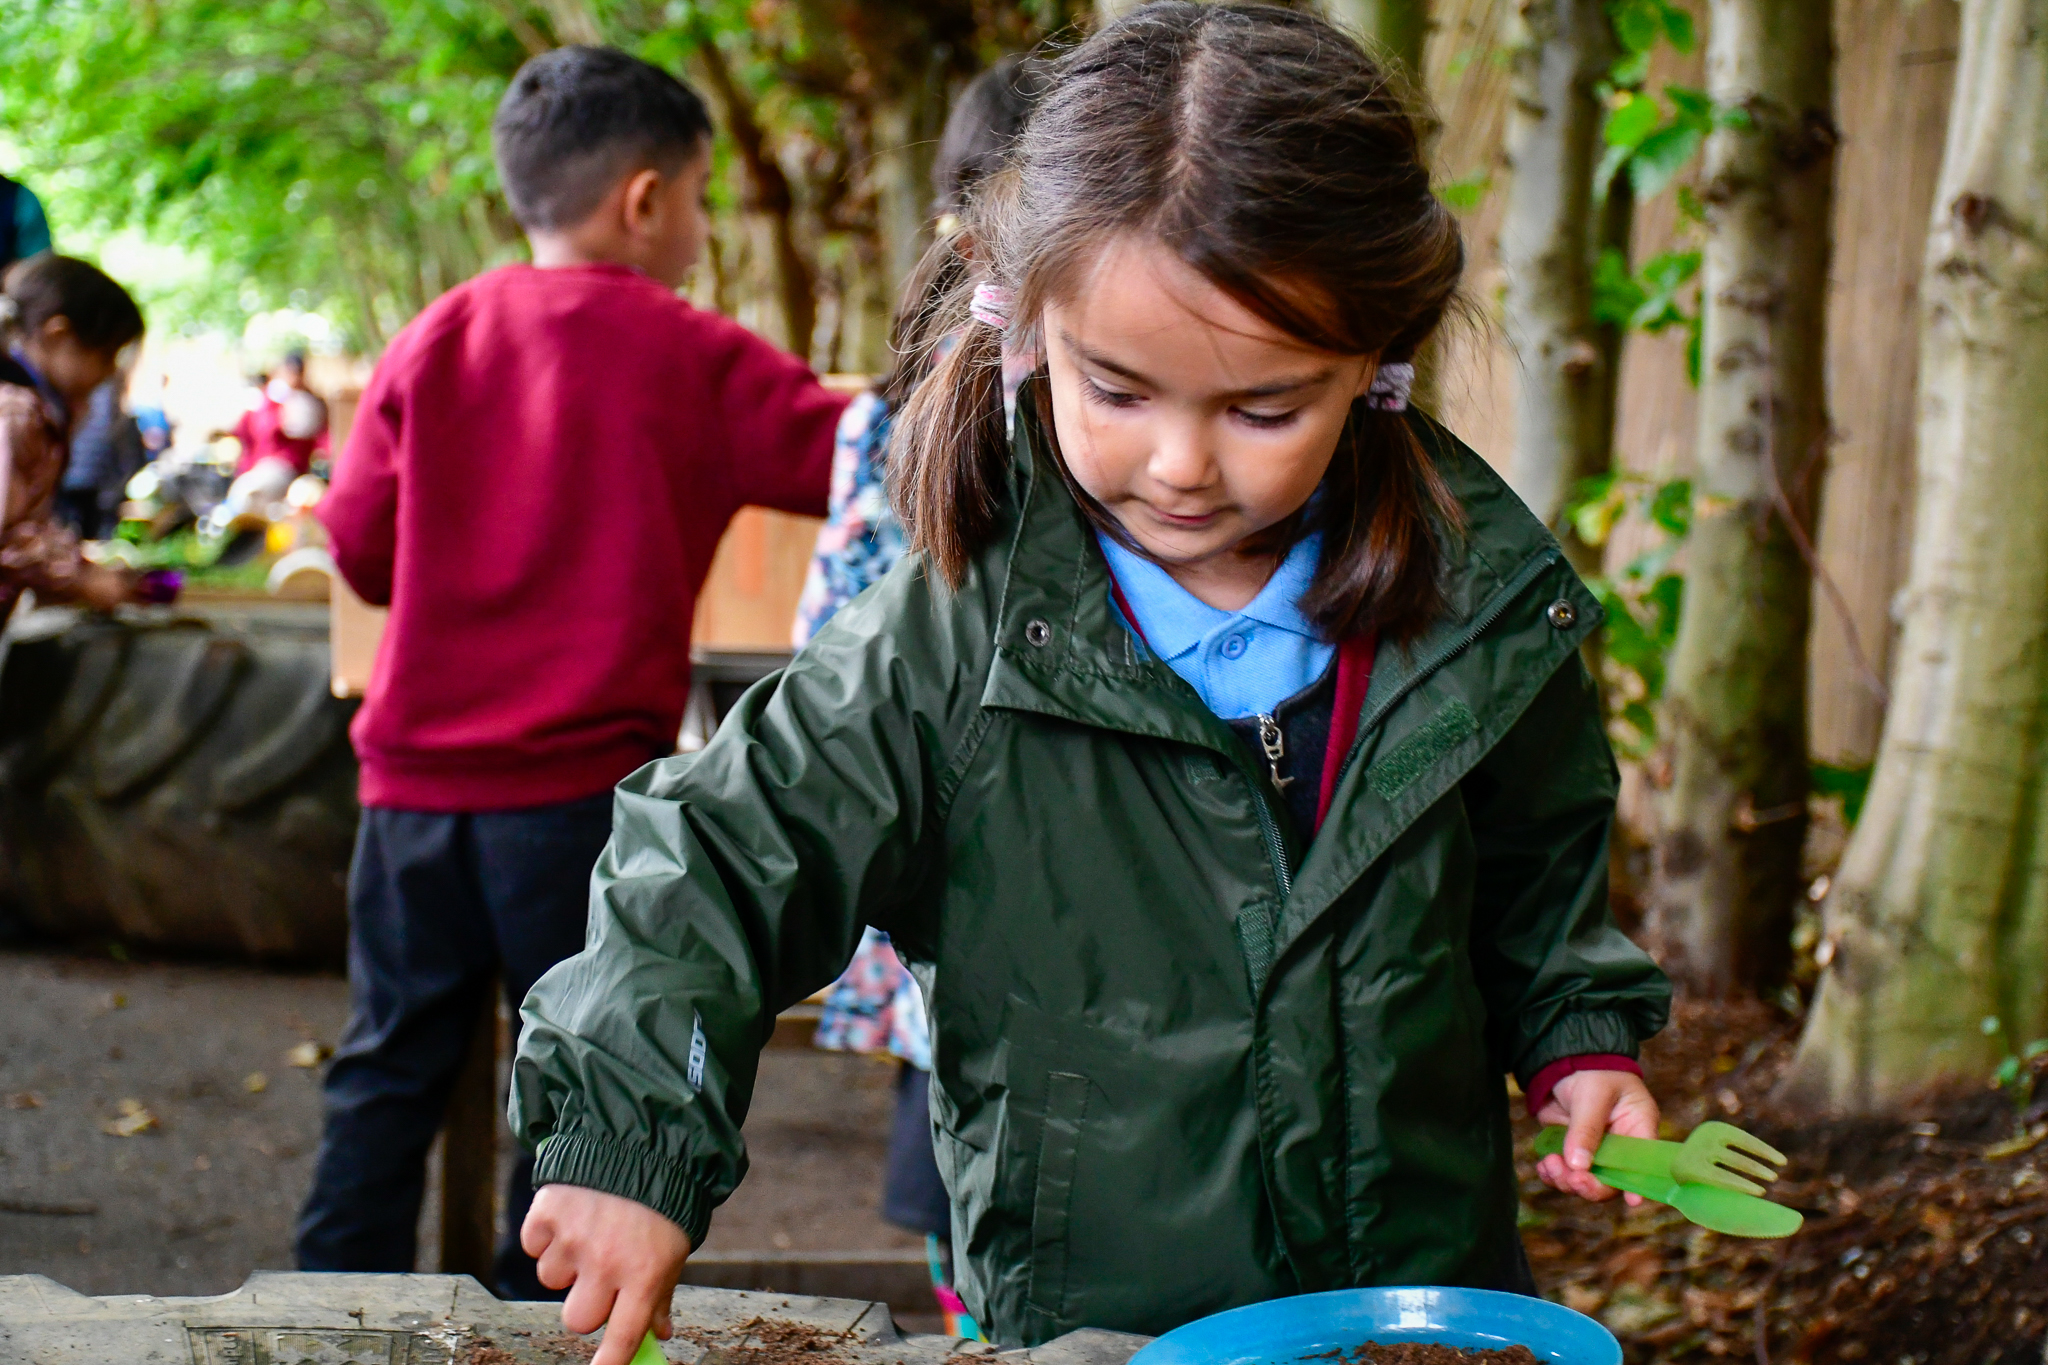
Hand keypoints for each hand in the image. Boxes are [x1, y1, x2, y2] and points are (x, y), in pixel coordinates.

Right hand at [522, 1184, 692, 1364]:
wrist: (639, 1141)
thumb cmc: (659, 1202)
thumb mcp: (672, 1248)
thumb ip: (660, 1294)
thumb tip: (660, 1333)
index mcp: (644, 1274)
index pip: (623, 1335)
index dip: (610, 1363)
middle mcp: (607, 1262)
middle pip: (577, 1319)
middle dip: (586, 1303)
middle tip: (600, 1275)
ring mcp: (574, 1239)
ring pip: (552, 1280)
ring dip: (567, 1261)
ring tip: (591, 1228)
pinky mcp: (547, 1214)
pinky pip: (535, 1246)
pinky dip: (547, 1234)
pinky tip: (572, 1212)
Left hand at [1533, 1069, 1659, 1205]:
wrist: (1566, 1060)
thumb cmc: (1593, 1071)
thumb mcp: (1593, 1094)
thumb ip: (1586, 1129)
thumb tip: (1578, 1166)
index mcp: (1639, 1130)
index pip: (1642, 1165)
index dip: (1639, 1185)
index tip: (1631, 1201)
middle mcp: (1621, 1147)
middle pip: (1611, 1181)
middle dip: (1590, 1185)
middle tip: (1571, 1179)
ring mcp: (1596, 1151)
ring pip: (1586, 1181)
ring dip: (1567, 1181)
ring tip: (1550, 1165)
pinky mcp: (1573, 1150)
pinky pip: (1566, 1172)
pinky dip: (1554, 1174)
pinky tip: (1544, 1167)